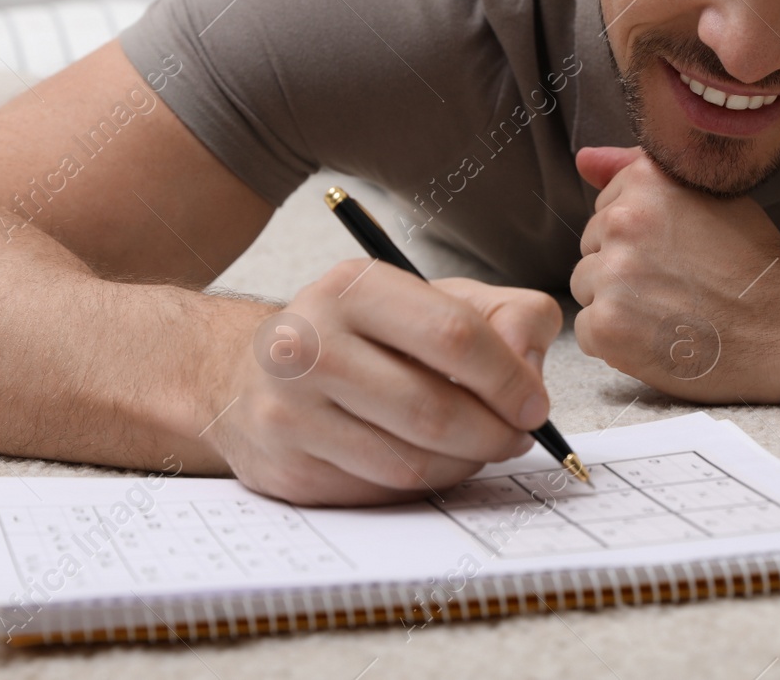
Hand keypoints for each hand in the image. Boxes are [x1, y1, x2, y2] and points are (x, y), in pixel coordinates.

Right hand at [214, 264, 560, 504]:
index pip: (453, 335)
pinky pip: (381, 491)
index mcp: (351, 287)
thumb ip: (502, 315)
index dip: (509, 378)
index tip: (534, 404)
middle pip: (433, 409)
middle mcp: (308, 344)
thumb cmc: (358, 334)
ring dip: (464, 463)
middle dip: (494, 433)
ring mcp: (289, 411)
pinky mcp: (286, 467)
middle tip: (515, 435)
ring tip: (476, 447)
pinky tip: (427, 460)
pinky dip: (423, 483)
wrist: (244, 373)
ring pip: (411, 461)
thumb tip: (530, 370)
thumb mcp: (431, 299)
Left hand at [569, 146, 779, 402]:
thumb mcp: (706, 196)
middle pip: (592, 248)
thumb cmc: (750, 261)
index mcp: (644, 180)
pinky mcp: (606, 326)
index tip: (679, 252)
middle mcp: (621, 220)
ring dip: (616, 304)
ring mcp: (611, 275)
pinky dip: (615, 342)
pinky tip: (657, 339)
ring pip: (586, 288)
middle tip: (678, 285)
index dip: (642, 237)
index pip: (606, 209)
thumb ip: (637, 171)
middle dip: (624, 268)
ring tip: (669, 312)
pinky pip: (586, 330)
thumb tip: (582, 159)